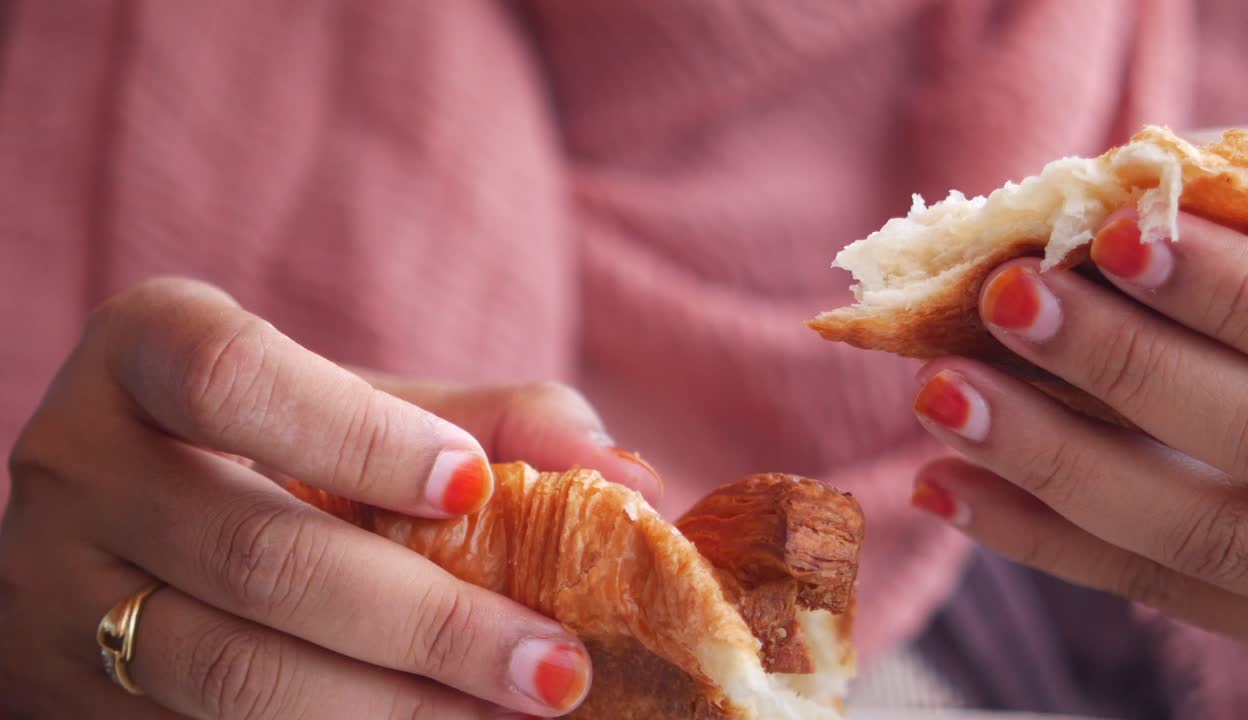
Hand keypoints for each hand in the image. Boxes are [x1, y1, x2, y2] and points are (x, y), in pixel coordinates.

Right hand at [0, 277, 656, 718]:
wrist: (128, 533)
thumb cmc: (273, 444)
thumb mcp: (358, 407)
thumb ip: (489, 422)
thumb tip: (631, 479)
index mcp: (145, 352)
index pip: (233, 377)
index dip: (359, 436)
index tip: (476, 489)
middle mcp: (81, 467)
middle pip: (258, 554)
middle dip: (428, 623)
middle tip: (557, 669)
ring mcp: (57, 595)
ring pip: (234, 673)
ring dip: (396, 709)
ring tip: (516, 715)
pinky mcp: (71, 697)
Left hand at [909, 129, 1247, 648]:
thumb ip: (1247, 207)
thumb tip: (1103, 187)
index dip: (1227, 291)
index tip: (1117, 233)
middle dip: (1125, 364)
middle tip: (1007, 299)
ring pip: (1191, 531)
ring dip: (1048, 459)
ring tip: (940, 393)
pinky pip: (1146, 581)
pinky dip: (1036, 535)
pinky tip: (942, 485)